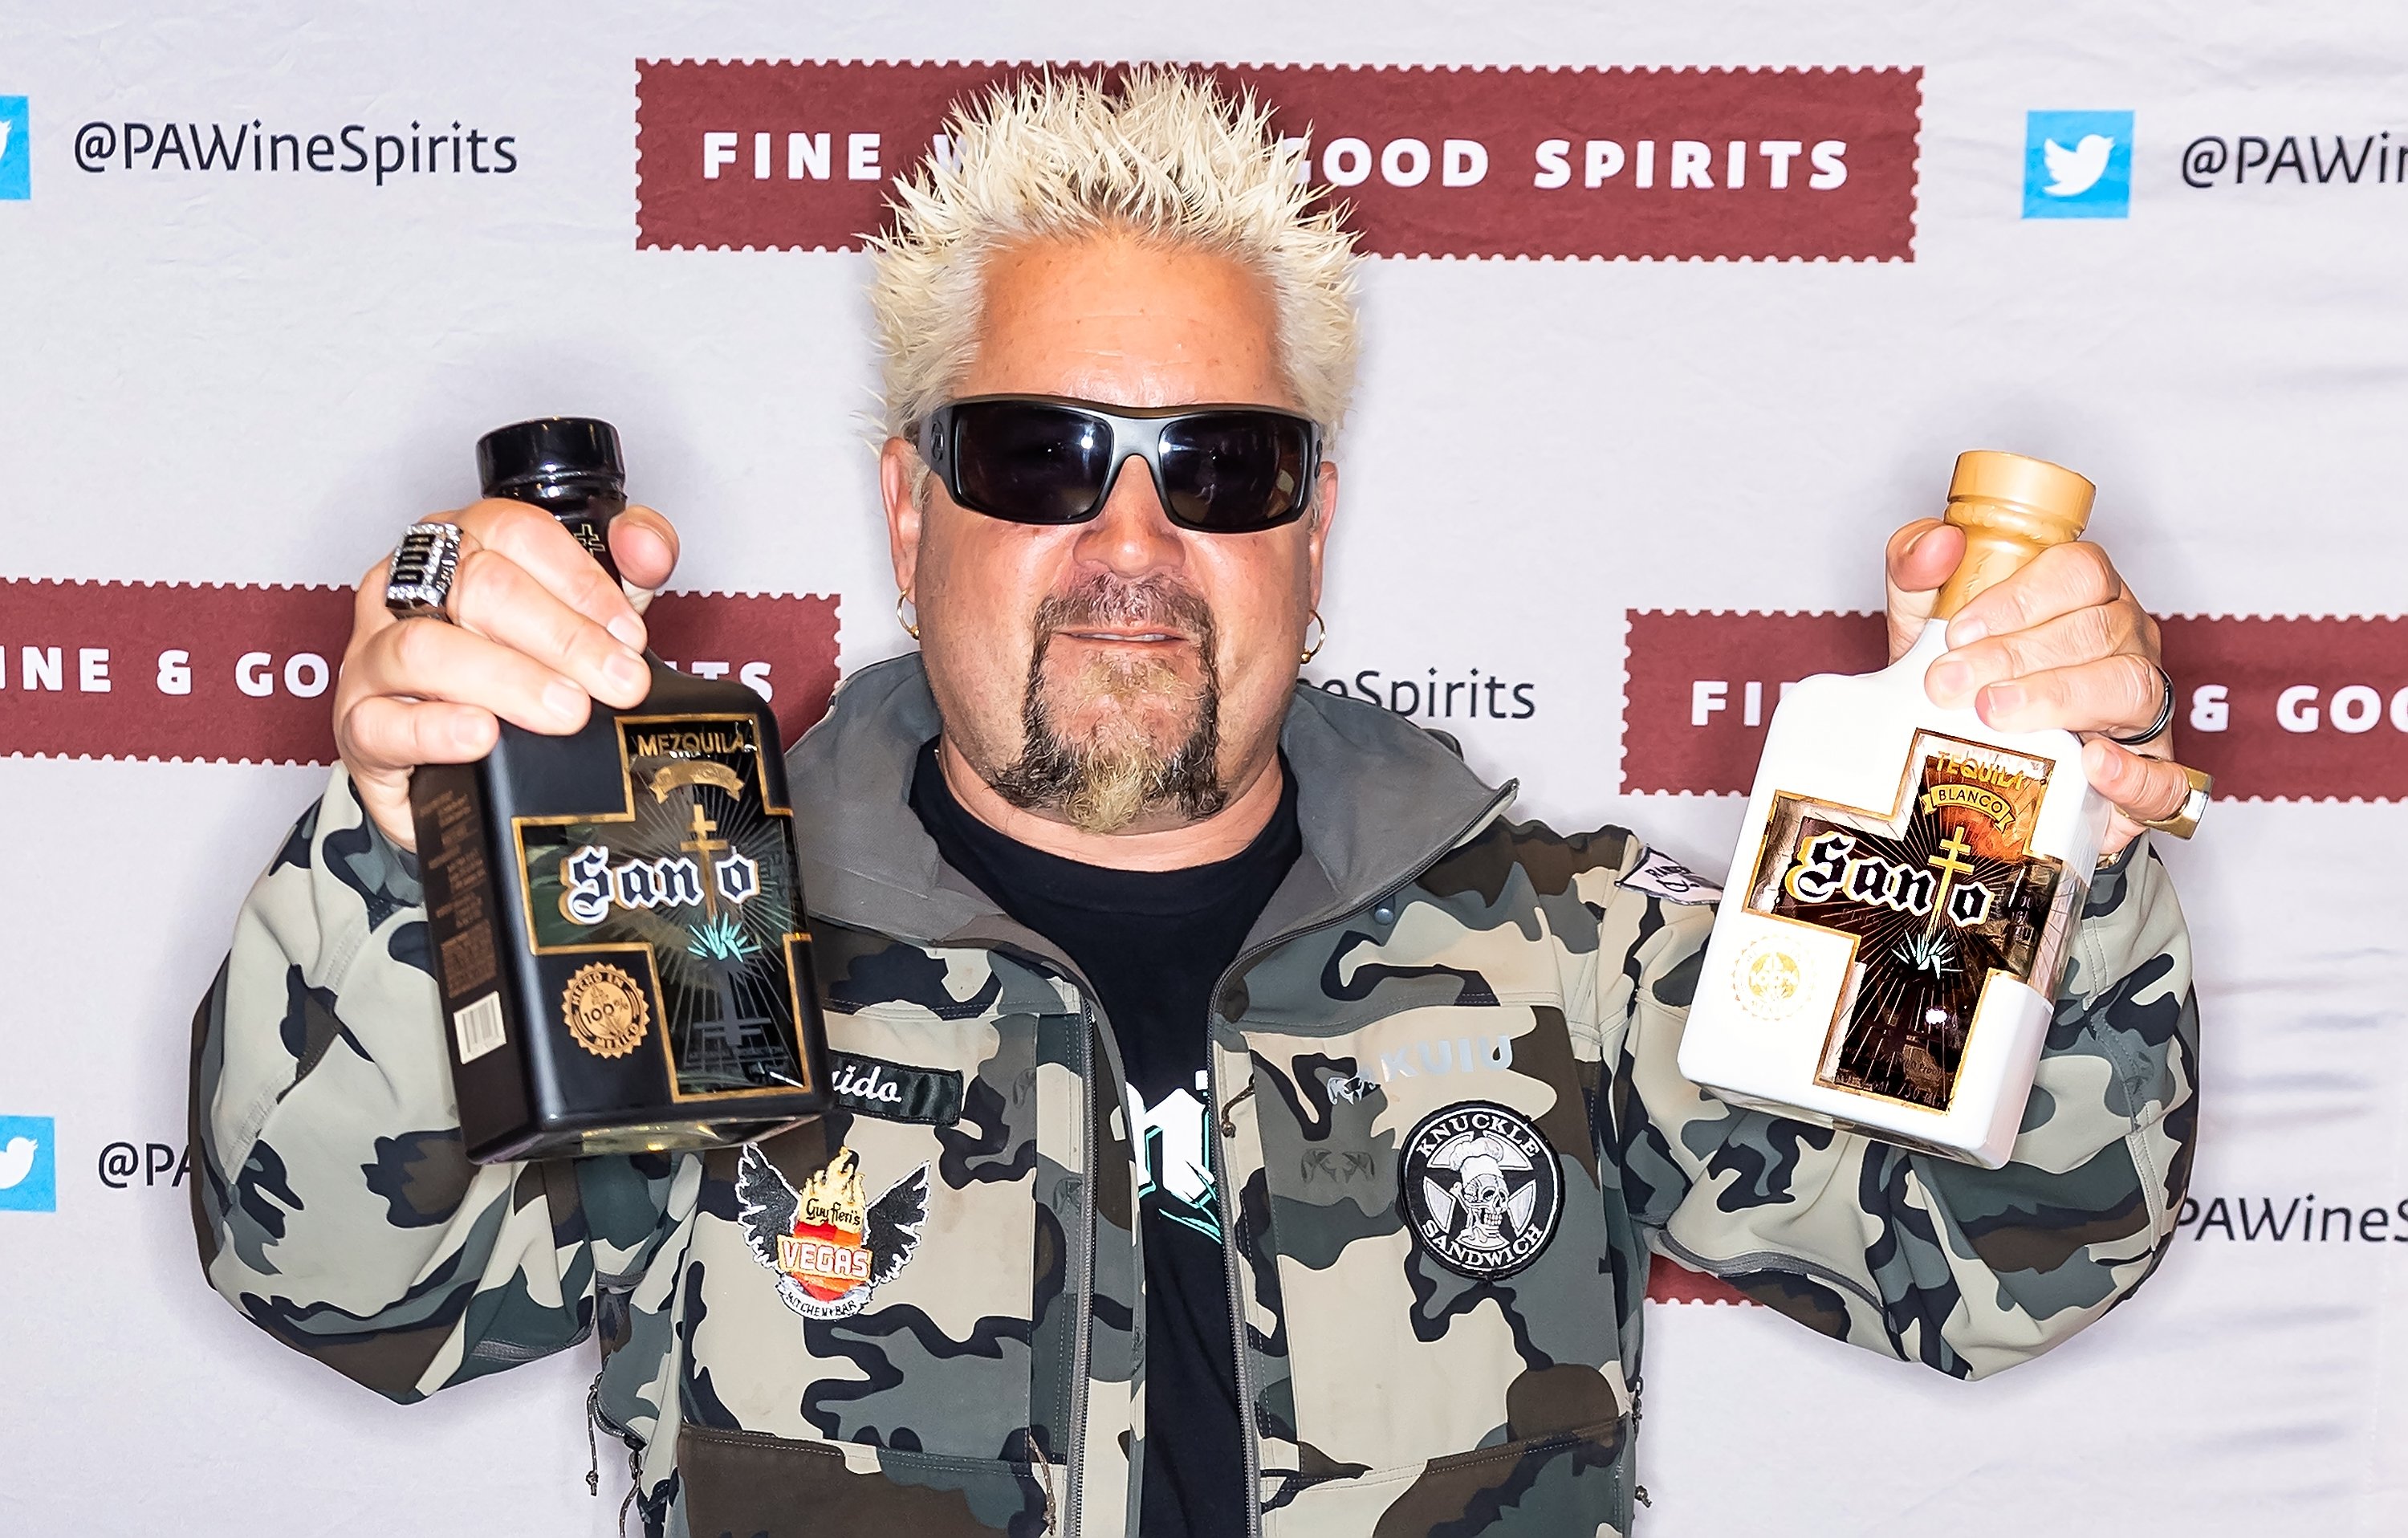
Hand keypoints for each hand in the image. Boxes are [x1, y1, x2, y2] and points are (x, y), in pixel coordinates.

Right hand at [333, 501, 680, 850]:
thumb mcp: (580, 621)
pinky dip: (437, 728)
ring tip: (567, 710)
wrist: (464, 777)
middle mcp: (404, 589)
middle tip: (617, 682)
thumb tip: (648, 547)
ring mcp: (373, 655)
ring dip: (509, 679)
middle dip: (563, 637)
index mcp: (456, 546)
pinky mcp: (357, 726)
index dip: (579, 580)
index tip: (628, 634)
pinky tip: (482, 734)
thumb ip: (625, 573)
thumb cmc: (517, 679)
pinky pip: (383, 722)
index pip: (511, 532)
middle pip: (478, 587)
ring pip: (426, 648)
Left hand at [1883, 519, 2187, 856]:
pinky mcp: (2152, 773)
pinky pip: (2165, 774)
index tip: (1958, 631)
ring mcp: (2146, 705)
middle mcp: (2126, 642)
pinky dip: (2134, 771)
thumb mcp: (1927, 621)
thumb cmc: (1965, 679)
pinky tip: (2093, 764)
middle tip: (1952, 683)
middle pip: (2096, 629)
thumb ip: (1917, 570)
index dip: (2019, 598)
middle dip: (2016, 654)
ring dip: (2059, 697)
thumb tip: (1938, 542)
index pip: (2079, 572)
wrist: (1972, 761)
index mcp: (2087, 594)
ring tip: (1995, 713)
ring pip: (2128, 686)